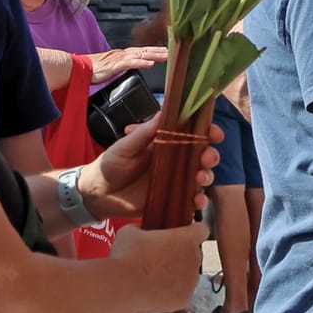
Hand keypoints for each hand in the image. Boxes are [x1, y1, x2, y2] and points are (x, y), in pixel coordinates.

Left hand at [85, 117, 220, 218]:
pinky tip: (196, 201)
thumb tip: (164, 112)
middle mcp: (174, 160)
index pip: (191, 133)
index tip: (214, 133)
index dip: (207, 132)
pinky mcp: (171, 199)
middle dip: (210, 155)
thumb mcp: (125, 145)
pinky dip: (198, 200)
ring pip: (200, 176)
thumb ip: (145, 132)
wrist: (98, 194)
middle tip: (206, 159)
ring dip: (207, 176)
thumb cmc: (110, 165)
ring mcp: (174, 180)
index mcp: (165, 142)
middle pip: (202, 155)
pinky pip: (191, 199)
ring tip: (200, 179)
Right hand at [90, 47, 168, 84]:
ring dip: (154, 55)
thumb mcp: (109, 68)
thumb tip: (125, 70)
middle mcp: (121, 54)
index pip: (140, 51)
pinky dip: (141, 63)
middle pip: (144, 51)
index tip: (164, 51)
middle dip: (158, 50)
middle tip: (171, 50)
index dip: (153, 50)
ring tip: (166, 56)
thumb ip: (119, 68)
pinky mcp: (114, 65)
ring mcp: (118, 58)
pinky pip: (131, 63)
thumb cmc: (90, 69)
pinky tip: (150, 64)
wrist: (77, 68)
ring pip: (140, 55)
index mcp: (120, 55)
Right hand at [108, 220, 211, 312]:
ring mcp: (192, 281)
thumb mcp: (131, 232)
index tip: (184, 234)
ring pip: (188, 276)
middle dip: (180, 255)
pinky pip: (181, 295)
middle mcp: (195, 259)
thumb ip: (144, 230)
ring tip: (154, 278)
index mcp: (186, 238)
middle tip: (159, 259)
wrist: (123, 286)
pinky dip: (172, 294)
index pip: (201, 230)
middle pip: (193, 254)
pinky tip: (155, 292)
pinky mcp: (185, 300)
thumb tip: (140, 232)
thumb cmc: (127, 256)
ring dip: (176, 275)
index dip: (193, 231)